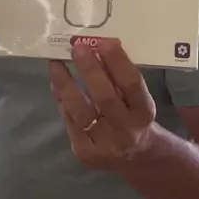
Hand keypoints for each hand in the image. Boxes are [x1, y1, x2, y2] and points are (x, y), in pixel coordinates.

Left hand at [49, 39, 155, 169]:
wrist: (135, 157)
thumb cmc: (135, 117)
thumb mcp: (136, 98)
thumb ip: (119, 77)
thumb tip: (96, 47)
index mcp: (144, 113)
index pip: (132, 84)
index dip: (118, 62)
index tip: (104, 41)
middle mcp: (126, 131)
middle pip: (104, 98)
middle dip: (89, 70)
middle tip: (77, 47)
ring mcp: (103, 144)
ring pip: (79, 110)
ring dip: (65, 83)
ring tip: (55, 62)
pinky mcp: (84, 152)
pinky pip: (69, 119)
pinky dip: (62, 99)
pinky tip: (56, 82)